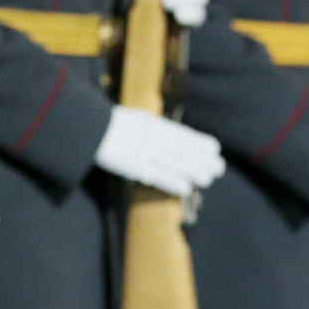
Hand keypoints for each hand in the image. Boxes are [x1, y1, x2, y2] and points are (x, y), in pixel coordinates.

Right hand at [93, 107, 226, 196]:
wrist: (88, 127)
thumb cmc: (110, 124)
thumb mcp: (136, 119)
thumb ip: (152, 127)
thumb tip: (166, 132)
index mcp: (155, 125)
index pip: (183, 134)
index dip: (199, 143)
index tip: (215, 149)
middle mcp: (154, 138)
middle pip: (183, 150)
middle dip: (202, 160)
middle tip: (219, 167)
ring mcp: (145, 152)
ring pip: (175, 163)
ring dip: (193, 172)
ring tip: (209, 179)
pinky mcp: (135, 167)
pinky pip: (157, 176)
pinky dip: (173, 183)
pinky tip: (186, 189)